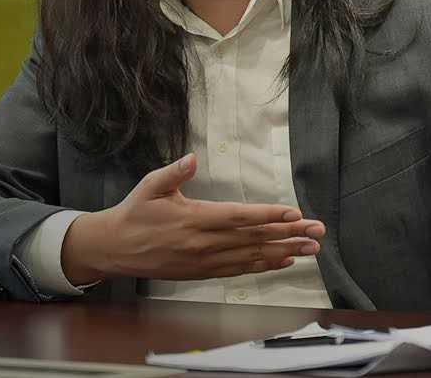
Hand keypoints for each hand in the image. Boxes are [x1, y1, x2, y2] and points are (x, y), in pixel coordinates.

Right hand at [61, 153, 324, 285]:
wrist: (112, 249)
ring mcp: (204, 261)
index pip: (240, 217)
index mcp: (195, 218)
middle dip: (289, 235)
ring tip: (311, 249)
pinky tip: (284, 262)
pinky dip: (263, 266)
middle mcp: (204, 243)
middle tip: (317, 232)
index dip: (269, 216)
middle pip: (254, 238)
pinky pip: (239, 270)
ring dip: (283, 252)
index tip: (295, 214)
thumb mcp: (150, 186)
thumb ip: (174, 172)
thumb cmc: (134, 213)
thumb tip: (191, 158)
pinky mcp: (202, 272)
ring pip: (251, 257)